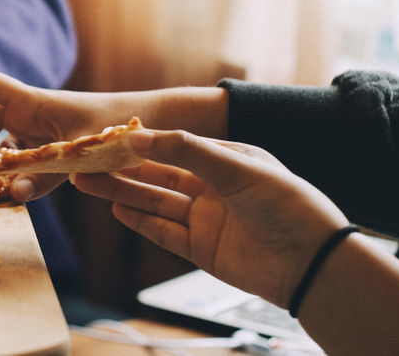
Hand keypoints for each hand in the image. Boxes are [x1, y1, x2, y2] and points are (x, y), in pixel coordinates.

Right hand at [0, 66, 231, 199]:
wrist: (157, 128)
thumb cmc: (126, 129)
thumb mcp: (87, 151)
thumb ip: (50, 175)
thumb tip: (14, 195)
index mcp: (32, 101)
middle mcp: (31, 112)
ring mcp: (40, 130)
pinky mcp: (52, 147)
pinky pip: (16, 155)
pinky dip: (2, 168)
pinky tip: (2, 187)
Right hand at [72, 129, 347, 307]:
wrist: (313, 262)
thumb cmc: (286, 204)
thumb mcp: (234, 166)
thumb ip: (184, 150)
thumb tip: (138, 136)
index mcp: (228, 159)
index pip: (175, 146)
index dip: (142, 142)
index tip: (108, 137)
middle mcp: (216, 187)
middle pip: (159, 175)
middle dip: (122, 168)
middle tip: (86, 161)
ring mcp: (208, 219)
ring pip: (156, 202)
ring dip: (122, 192)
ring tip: (88, 183)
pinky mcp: (204, 249)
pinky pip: (164, 232)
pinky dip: (141, 222)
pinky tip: (117, 209)